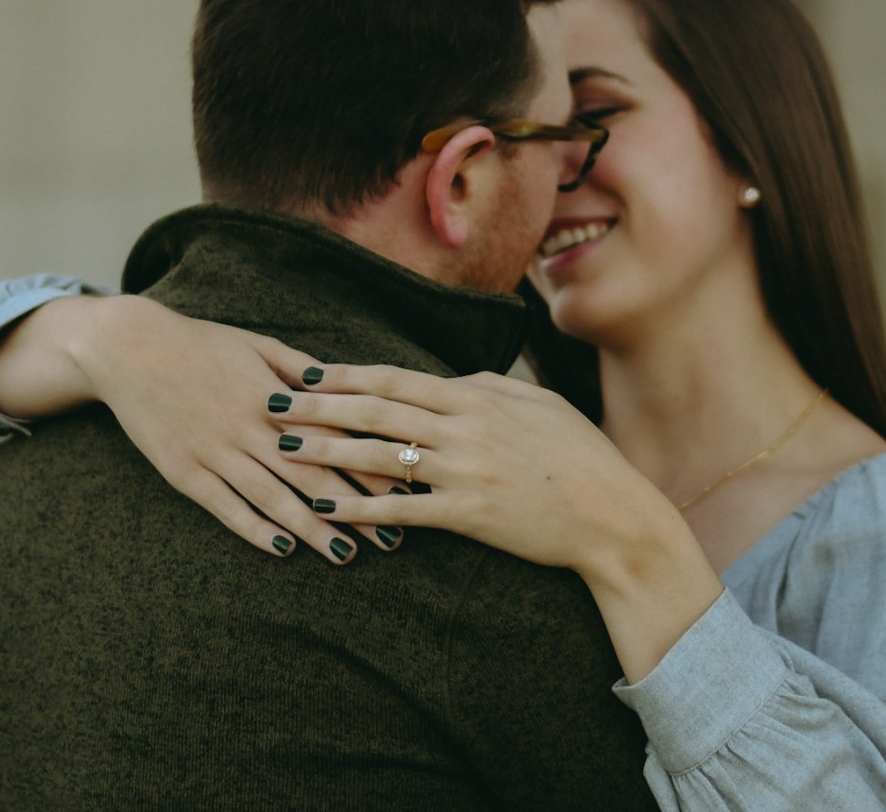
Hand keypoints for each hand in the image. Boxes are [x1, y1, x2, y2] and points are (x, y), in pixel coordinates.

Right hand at [63, 296, 407, 561]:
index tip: (406, 489)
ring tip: (345, 555)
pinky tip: (283, 549)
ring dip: (312, 530)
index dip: (371, 467)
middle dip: (355, 510)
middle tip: (391, 539)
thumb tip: (342, 387)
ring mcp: (215, 452)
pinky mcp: (184, 471)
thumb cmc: (203, 342)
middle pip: (311, 477)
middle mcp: (249, 428)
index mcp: (275, 397)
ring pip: (273, 499)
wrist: (130, 348)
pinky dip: (254, 529)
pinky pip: (225, 507)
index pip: (336, 439)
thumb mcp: (260, 345)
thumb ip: (302, 370)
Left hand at [271, 364, 725, 680]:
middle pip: (377, 410)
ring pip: (381, 455)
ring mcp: (464, 469)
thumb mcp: (539, 403)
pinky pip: (403, 509)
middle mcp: (464, 426)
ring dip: (329, 452)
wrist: (610, 513)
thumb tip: (452, 379)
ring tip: (286, 451)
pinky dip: (361, 508)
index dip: (348, 375)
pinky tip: (328, 509)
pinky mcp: (467, 512)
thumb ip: (490, 386)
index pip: (398, 378)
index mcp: (478, 395)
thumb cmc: (579, 453)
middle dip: (321, 406)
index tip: (308, 372)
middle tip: (274, 404)